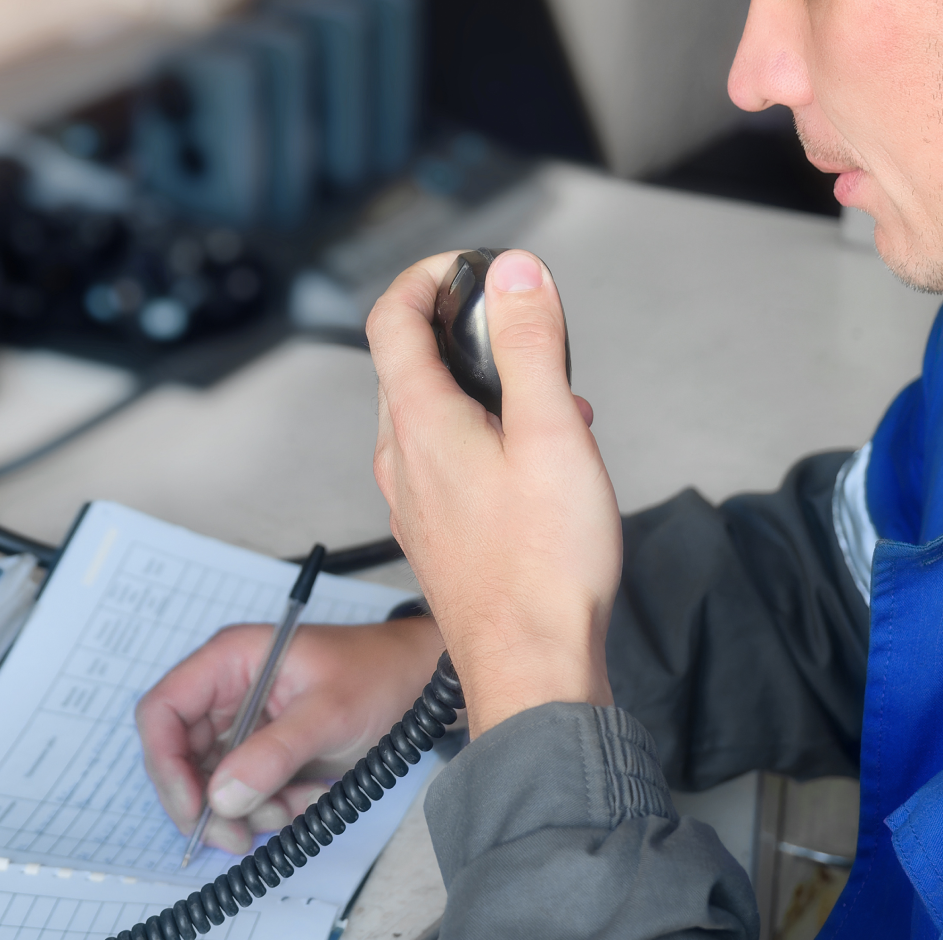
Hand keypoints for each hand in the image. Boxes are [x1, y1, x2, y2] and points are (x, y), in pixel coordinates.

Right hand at [136, 618, 443, 854]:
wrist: (421, 684)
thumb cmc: (379, 674)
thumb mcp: (329, 713)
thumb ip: (274, 754)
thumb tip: (221, 798)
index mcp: (229, 660)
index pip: (163, 711)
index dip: (166, 763)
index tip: (193, 808)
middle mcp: (226, 691)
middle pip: (180, 756)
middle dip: (208, 802)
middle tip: (237, 837)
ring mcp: (243, 723)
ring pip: (211, 783)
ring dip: (245, 810)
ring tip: (294, 807)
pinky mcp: (263, 750)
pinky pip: (243, 792)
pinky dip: (267, 809)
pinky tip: (305, 799)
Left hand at [365, 249, 618, 735]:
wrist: (532, 667)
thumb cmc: (543, 567)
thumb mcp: (551, 434)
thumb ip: (530, 346)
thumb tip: (513, 274)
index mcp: (418, 423)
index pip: (389, 318)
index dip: (426, 276)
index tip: (470, 269)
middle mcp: (400, 459)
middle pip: (409, 363)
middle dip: (469, 336)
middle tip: (529, 339)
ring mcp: (412, 499)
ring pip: (431, 414)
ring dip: (486, 392)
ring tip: (553, 408)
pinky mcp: (434, 531)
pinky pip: (446, 460)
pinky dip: (487, 439)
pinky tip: (541, 465)